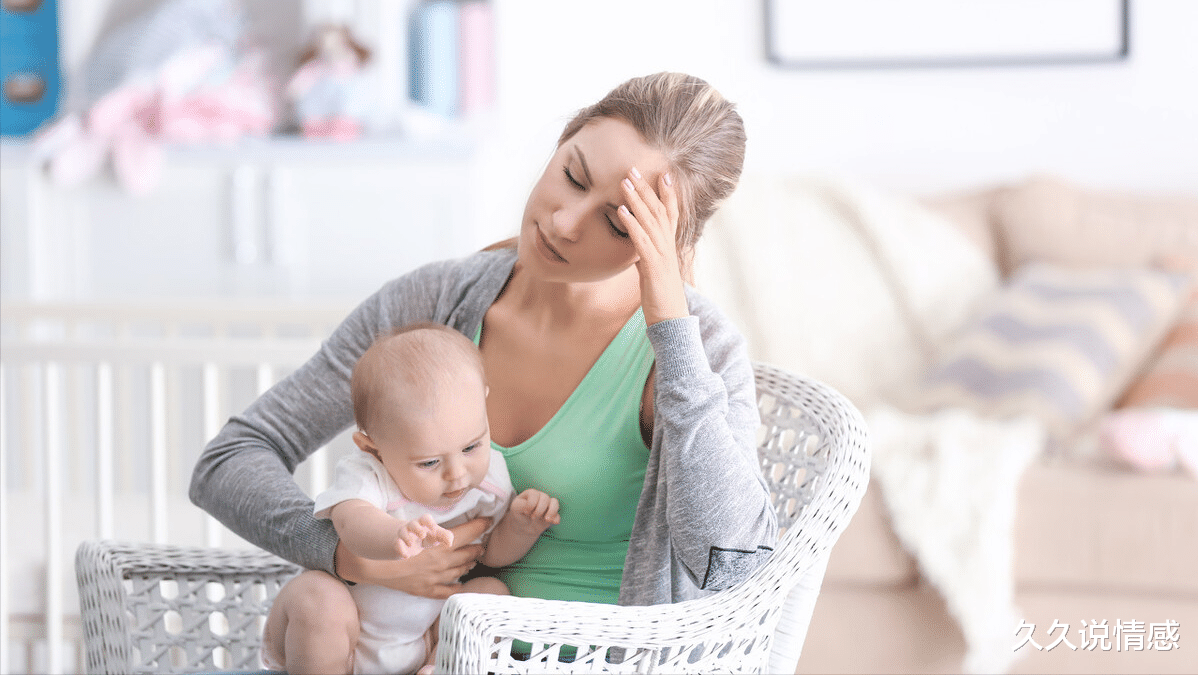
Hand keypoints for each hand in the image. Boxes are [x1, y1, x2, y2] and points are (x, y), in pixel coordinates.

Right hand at [335, 517, 490, 598]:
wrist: (376, 564)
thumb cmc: (395, 543)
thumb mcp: (415, 529)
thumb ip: (433, 528)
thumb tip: (446, 526)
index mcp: (441, 545)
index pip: (467, 533)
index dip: (480, 526)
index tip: (488, 521)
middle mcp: (442, 562)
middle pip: (467, 553)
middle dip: (476, 548)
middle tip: (482, 545)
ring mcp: (436, 578)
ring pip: (460, 571)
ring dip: (468, 564)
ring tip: (473, 560)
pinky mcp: (427, 590)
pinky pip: (447, 592)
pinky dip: (457, 589)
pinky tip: (462, 585)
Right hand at [395, 513, 453, 558]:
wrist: (409, 542)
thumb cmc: (427, 536)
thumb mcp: (436, 535)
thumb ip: (445, 536)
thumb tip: (449, 543)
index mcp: (423, 523)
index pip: (425, 518)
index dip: (429, 522)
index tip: (433, 528)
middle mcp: (412, 527)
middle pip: (412, 523)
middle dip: (417, 528)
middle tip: (422, 535)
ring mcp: (404, 534)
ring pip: (402, 532)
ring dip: (407, 538)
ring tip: (411, 545)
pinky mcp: (397, 544)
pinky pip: (396, 544)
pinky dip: (400, 549)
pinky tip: (406, 556)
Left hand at [507, 489, 560, 535]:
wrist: (522, 526)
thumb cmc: (518, 513)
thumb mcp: (515, 508)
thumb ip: (521, 505)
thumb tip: (530, 507)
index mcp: (531, 493)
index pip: (534, 495)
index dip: (531, 504)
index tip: (525, 512)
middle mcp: (541, 497)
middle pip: (545, 498)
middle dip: (539, 509)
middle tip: (532, 517)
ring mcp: (547, 506)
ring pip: (555, 502)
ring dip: (552, 511)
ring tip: (546, 519)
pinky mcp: (552, 515)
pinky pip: (558, 515)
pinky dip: (556, 518)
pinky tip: (553, 523)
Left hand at [617, 167, 688, 324]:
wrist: (671, 320)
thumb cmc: (662, 298)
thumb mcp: (654, 272)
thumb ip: (647, 256)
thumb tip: (637, 247)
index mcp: (670, 246)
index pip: (671, 213)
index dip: (668, 193)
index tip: (663, 173)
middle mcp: (668, 245)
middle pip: (658, 210)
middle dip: (646, 188)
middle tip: (634, 168)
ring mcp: (662, 254)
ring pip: (649, 220)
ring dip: (636, 199)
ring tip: (624, 181)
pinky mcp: (652, 265)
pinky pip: (640, 240)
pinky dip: (631, 223)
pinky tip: (621, 211)